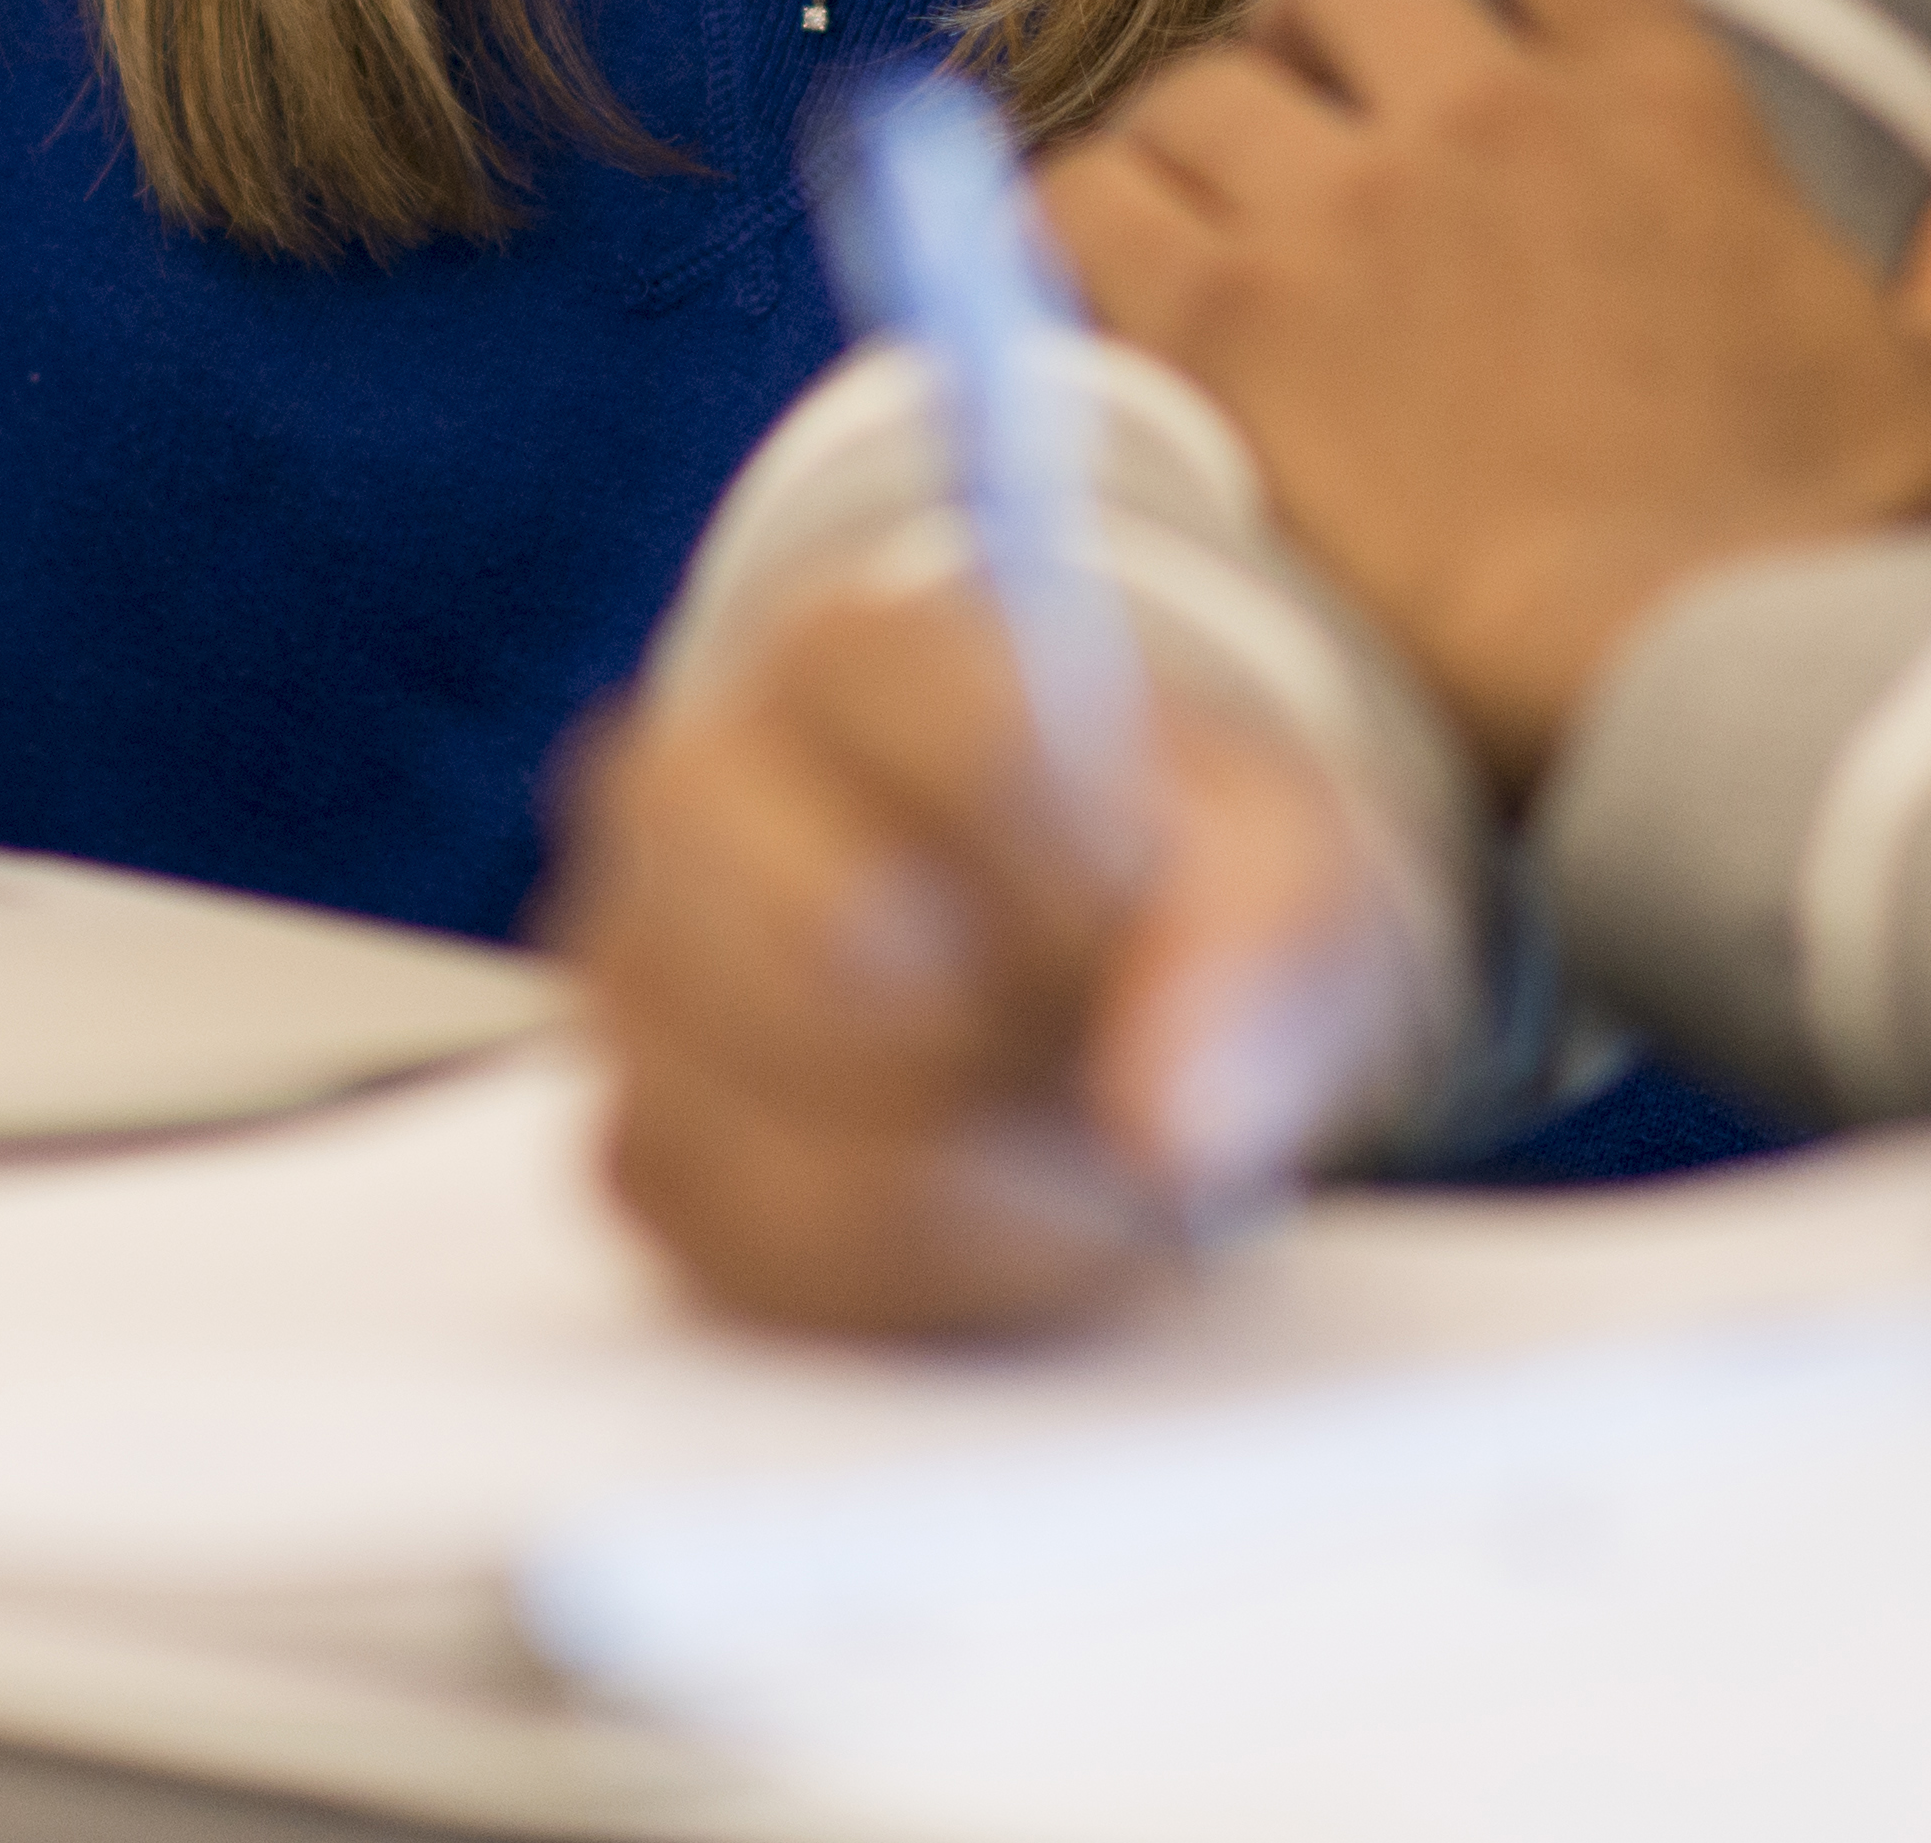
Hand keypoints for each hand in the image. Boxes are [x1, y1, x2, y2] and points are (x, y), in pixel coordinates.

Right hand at [564, 586, 1428, 1340]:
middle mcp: (693, 784)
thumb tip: (1169, 1125)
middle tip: (1105, 1054)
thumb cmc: (1184, 893)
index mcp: (854, 650)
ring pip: (783, 1131)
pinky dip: (915, 1279)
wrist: (1103, 987)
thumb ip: (1259, 951)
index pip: (961, 739)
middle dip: (1018, 1048)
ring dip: (984, 1188)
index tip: (1148, 928)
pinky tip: (996, 1214)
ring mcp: (637, 976)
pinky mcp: (641, 1149)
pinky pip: (755, 1258)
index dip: (1089, 878)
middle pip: (830, 946)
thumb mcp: (1294, 871)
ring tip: (1068, 1138)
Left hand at [1055, 0, 1930, 788]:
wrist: (1696, 711)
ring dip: (1197, 127)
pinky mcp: (1223, 334)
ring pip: (1202, 79)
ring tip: (1206, 204)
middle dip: (1312, 18)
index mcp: (1663, 109)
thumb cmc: (1847, 570)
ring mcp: (1341, 220)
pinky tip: (1103, 268)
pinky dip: (1080, 215)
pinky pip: (1090, 197)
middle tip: (1308, 102)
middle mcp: (1486, 126)